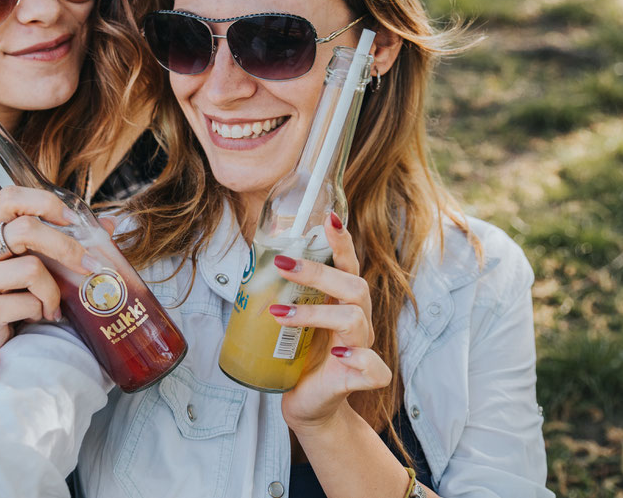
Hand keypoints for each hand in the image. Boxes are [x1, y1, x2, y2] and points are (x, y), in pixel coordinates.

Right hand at [0, 186, 92, 346]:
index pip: (9, 197)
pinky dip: (42, 310)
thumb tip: (108, 223)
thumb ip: (66, 241)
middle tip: (88, 265)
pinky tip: (41, 316)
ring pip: (30, 268)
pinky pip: (26, 303)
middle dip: (66, 247)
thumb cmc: (13, 295)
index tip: (73, 221)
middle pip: (25, 228)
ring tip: (54, 304)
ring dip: (53, 290)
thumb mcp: (37, 263)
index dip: (44, 202)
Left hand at [273, 213, 391, 432]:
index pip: (348, 264)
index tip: (329, 218)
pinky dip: (357, 358)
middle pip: (354, 285)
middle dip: (319, 272)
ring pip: (354, 318)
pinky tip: (336, 354)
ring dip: (315, 313)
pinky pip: (373, 366)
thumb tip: (249, 264)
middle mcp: (357, 320)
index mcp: (341, 302)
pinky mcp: (358, 378)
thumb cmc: (299, 358)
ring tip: (279, 315)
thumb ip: (281, 296)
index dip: (342, 241)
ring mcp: (360, 348)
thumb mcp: (288, 322)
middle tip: (284, 265)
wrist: (306, 404)